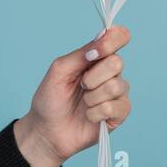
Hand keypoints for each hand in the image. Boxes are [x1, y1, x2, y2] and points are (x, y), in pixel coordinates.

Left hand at [14, 26, 131, 166]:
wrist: (47, 130)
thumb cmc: (51, 99)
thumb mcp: (59, 70)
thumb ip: (81, 54)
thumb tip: (101, 40)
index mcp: (97, 57)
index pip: (118, 37)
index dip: (113, 40)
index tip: (96, 52)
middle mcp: (111, 72)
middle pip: (117, 63)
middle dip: (93, 77)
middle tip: (81, 85)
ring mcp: (117, 93)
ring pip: (115, 86)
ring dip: (92, 97)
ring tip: (83, 103)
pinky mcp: (119, 114)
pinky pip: (114, 107)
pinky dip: (95, 112)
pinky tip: (88, 115)